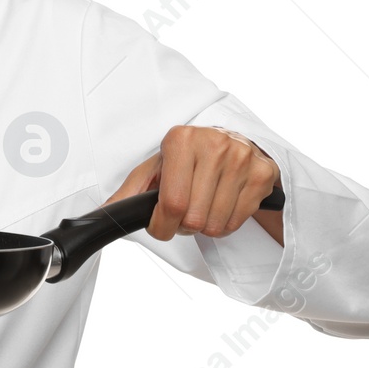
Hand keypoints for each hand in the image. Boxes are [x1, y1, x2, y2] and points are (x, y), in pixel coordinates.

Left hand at [106, 125, 280, 241]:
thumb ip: (131, 191)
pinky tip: (222, 204)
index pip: (172, 203)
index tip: (162, 225)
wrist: (234, 142)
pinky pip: (237, 222)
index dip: (163, 226)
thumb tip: (105, 213)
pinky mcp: (263, 173)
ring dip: (204, 227)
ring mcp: (241, 158)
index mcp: (180, 140)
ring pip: (215, 225)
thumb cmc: (189, 158)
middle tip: (185, 213)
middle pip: (193, 219)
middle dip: (183, 226)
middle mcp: (213, 144)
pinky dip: (225, 224)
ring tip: (203, 207)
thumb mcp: (157, 168)